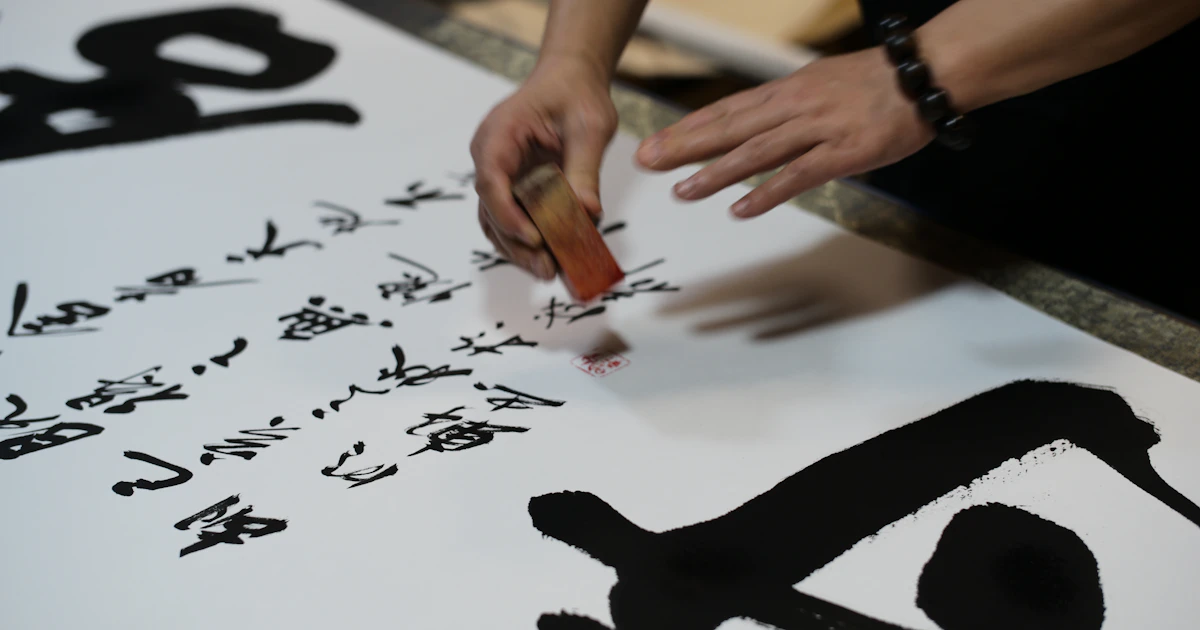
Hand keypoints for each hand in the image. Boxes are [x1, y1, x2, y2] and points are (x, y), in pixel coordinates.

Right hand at [470, 57, 617, 279]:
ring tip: (549, 271)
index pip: (491, 182)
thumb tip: (589, 212)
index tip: (534, 238)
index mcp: (499, 135)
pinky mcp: (514, 188)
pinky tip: (552, 259)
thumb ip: (584, 168)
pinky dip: (530, 242)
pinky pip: (514, 221)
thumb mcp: (589, 126)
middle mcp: (491, 158)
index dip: (508, 215)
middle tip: (547, 268)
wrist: (571, 81)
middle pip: (491, 211)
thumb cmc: (576, 94)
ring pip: (498, 223)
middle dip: (518, 244)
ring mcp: (500, 175)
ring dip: (520, 251)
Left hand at [634, 47, 933, 217]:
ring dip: (716, 172)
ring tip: (683, 191)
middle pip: (730, 128)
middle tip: (648, 161)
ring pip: (757, 151)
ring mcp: (819, 129)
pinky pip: (799, 174)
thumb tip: (758, 123)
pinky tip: (741, 208)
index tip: (657, 142)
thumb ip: (789, 106)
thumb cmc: (879, 82)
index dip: (689, 127)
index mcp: (788, 91)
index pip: (728, 110)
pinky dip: (768, 192)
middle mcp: (795, 106)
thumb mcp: (822, 83)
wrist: (926, 73)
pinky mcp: (844, 152)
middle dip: (685, 146)